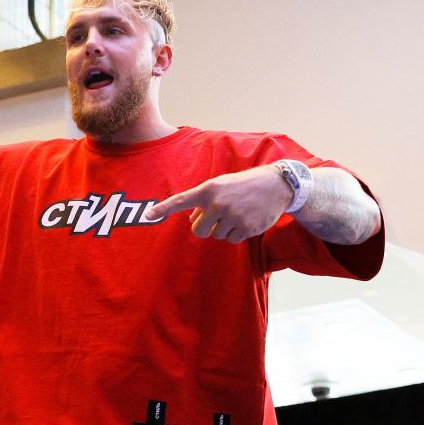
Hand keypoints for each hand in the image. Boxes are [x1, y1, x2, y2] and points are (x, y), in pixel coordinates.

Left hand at [143, 165, 293, 242]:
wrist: (275, 185)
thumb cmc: (241, 185)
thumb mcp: (220, 185)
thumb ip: (203, 200)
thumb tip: (193, 220)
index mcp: (208, 190)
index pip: (180, 200)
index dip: (163, 209)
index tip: (148, 214)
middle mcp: (218, 204)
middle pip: (198, 230)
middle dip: (204, 227)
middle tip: (215, 217)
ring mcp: (232, 217)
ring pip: (216, 235)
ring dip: (222, 228)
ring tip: (236, 212)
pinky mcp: (246, 228)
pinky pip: (231, 239)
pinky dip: (236, 233)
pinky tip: (245, 219)